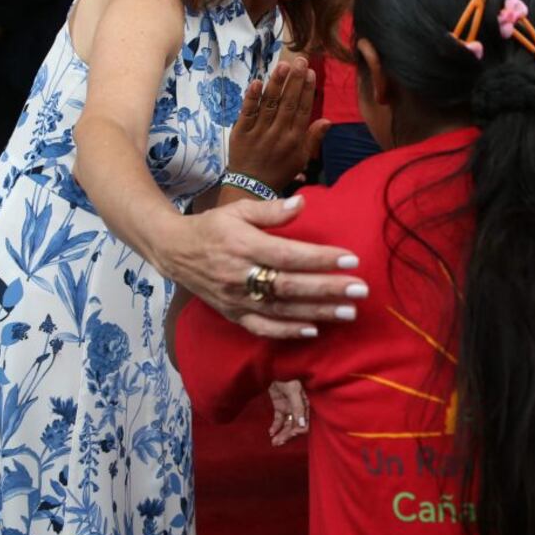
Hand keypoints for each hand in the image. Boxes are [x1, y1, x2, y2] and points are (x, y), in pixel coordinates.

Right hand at [160, 194, 367, 338]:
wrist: (174, 252)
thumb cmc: (213, 227)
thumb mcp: (238, 210)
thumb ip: (271, 210)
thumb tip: (302, 203)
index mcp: (244, 245)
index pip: (289, 255)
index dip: (321, 259)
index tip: (352, 259)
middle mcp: (240, 276)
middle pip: (291, 285)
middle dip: (328, 289)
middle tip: (361, 290)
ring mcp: (236, 299)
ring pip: (282, 310)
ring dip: (318, 313)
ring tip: (349, 313)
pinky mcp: (233, 315)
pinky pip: (262, 327)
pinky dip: (287, 332)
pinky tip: (314, 331)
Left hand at [228, 56, 329, 191]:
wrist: (251, 187)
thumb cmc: (280, 172)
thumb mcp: (301, 159)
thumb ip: (314, 138)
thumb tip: (327, 120)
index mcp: (294, 140)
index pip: (303, 110)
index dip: (307, 90)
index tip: (310, 73)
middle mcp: (278, 134)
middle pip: (288, 103)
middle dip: (295, 80)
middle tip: (300, 61)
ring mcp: (258, 132)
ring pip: (269, 104)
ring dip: (276, 83)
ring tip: (283, 65)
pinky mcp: (240, 132)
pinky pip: (247, 112)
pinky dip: (251, 97)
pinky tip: (257, 82)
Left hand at [268, 380, 308, 445]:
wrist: (274, 366)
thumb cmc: (288, 375)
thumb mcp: (294, 389)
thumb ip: (298, 407)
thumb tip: (302, 426)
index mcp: (308, 403)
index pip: (306, 422)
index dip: (299, 430)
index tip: (290, 434)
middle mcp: (300, 407)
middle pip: (296, 425)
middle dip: (288, 435)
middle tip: (278, 443)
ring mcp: (290, 407)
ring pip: (287, 424)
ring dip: (281, 434)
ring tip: (274, 442)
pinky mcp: (281, 406)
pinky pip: (279, 419)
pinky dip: (276, 427)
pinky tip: (271, 432)